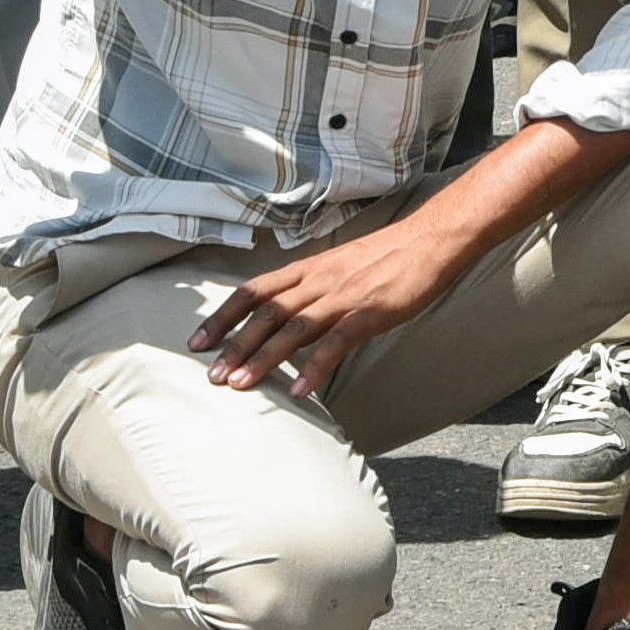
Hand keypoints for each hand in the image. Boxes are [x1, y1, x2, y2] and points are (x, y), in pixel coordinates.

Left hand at [190, 216, 468, 397]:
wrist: (432, 239)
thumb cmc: (389, 255)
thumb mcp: (341, 266)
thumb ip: (314, 289)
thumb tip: (289, 318)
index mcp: (309, 269)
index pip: (254, 290)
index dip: (222, 316)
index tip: (198, 341)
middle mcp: (318, 281)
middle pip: (266, 313)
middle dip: (235, 345)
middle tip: (211, 376)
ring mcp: (343, 296)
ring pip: (293, 328)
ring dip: (263, 358)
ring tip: (240, 384)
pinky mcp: (369, 312)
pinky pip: (336, 342)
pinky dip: (314, 367)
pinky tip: (300, 390)